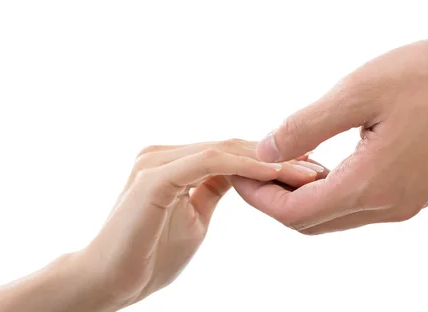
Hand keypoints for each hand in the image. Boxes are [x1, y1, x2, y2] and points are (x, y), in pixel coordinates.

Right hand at [73, 139, 322, 309]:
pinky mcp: (156, 175)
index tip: (310, 168)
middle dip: (280, 157)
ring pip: (227, 151)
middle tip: (319, 166)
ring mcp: (158, 160)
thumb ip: (215, 189)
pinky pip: (210, 163)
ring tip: (309, 171)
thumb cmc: (150, 253)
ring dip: (271, 161)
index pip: (234, 152)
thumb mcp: (196, 215)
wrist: (108, 280)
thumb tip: (243, 178)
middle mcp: (166, 152)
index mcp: (175, 160)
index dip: (273, 160)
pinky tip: (276, 174)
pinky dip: (245, 167)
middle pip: (235, 147)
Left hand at [232, 38, 427, 233]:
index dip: (259, 197)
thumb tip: (264, 150)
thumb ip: (306, 126)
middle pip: (312, 222)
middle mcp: (386, 206)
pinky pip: (358, 204)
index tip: (238, 170)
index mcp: (369, 185)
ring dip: (301, 195)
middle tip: (252, 166)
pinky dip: (329, 190)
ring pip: (335, 215)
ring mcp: (403, 203)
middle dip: (274, 199)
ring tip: (280, 160)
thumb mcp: (358, 92)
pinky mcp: (413, 192)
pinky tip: (320, 160)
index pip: (295, 213)